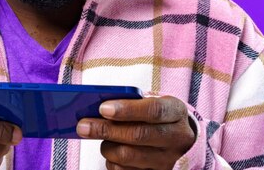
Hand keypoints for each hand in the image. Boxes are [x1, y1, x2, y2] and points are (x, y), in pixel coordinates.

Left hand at [76, 96, 195, 169]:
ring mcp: (167, 160)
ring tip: (97, 136)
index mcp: (175, 112)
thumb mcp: (153, 101)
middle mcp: (176, 137)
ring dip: (106, 146)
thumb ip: (132, 102)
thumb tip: (99, 109)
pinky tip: (109, 150)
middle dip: (106, 129)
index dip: (127, 109)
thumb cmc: (158, 115)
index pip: (153, 110)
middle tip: (82, 126)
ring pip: (129, 156)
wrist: (181, 139)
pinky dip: (111, 161)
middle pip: (138, 135)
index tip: (102, 108)